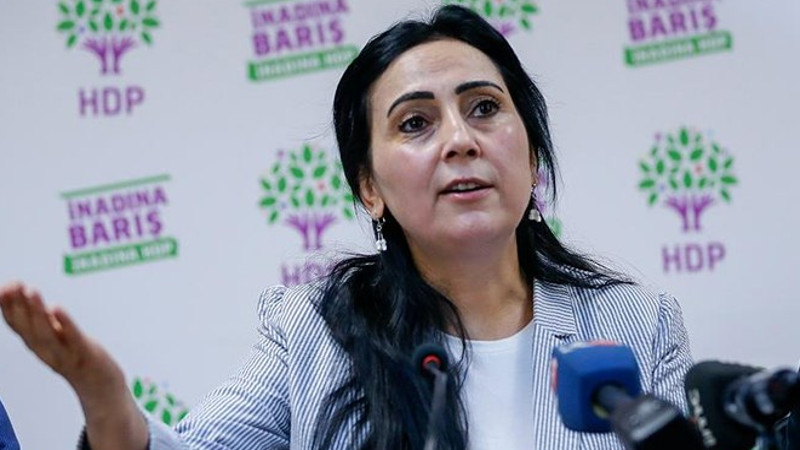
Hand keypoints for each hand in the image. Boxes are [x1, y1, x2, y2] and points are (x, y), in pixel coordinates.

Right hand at [0, 281, 121, 395]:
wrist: (100, 384)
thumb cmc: (75, 355)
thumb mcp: (53, 334)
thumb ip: (41, 317)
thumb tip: (25, 292)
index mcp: (36, 344)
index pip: (16, 325)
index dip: (8, 307)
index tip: (5, 286)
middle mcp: (45, 350)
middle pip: (27, 328)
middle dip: (18, 305)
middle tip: (14, 284)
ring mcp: (64, 353)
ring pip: (46, 333)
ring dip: (36, 311)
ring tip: (31, 290)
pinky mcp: (84, 353)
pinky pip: (72, 337)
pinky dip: (64, 323)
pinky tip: (57, 308)